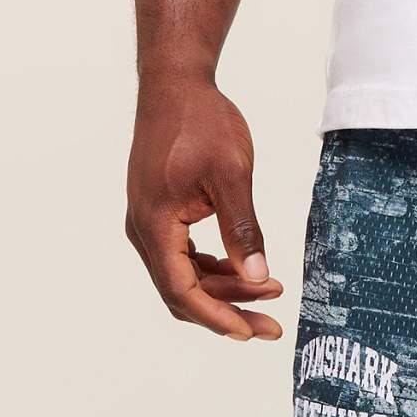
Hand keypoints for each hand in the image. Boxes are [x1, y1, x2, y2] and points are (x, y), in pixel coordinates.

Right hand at [126, 77, 283, 340]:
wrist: (175, 83)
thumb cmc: (201, 120)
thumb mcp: (232, 175)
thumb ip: (243, 229)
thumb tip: (257, 277)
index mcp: (155, 223)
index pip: (182, 290)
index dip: (217, 317)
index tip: (251, 332)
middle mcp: (144, 229)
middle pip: (183, 293)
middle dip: (228, 312)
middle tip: (272, 326)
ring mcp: (149, 223)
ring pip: (185, 278)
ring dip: (226, 292)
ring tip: (271, 291)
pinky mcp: (160, 216)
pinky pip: (184, 259)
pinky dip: (215, 272)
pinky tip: (246, 271)